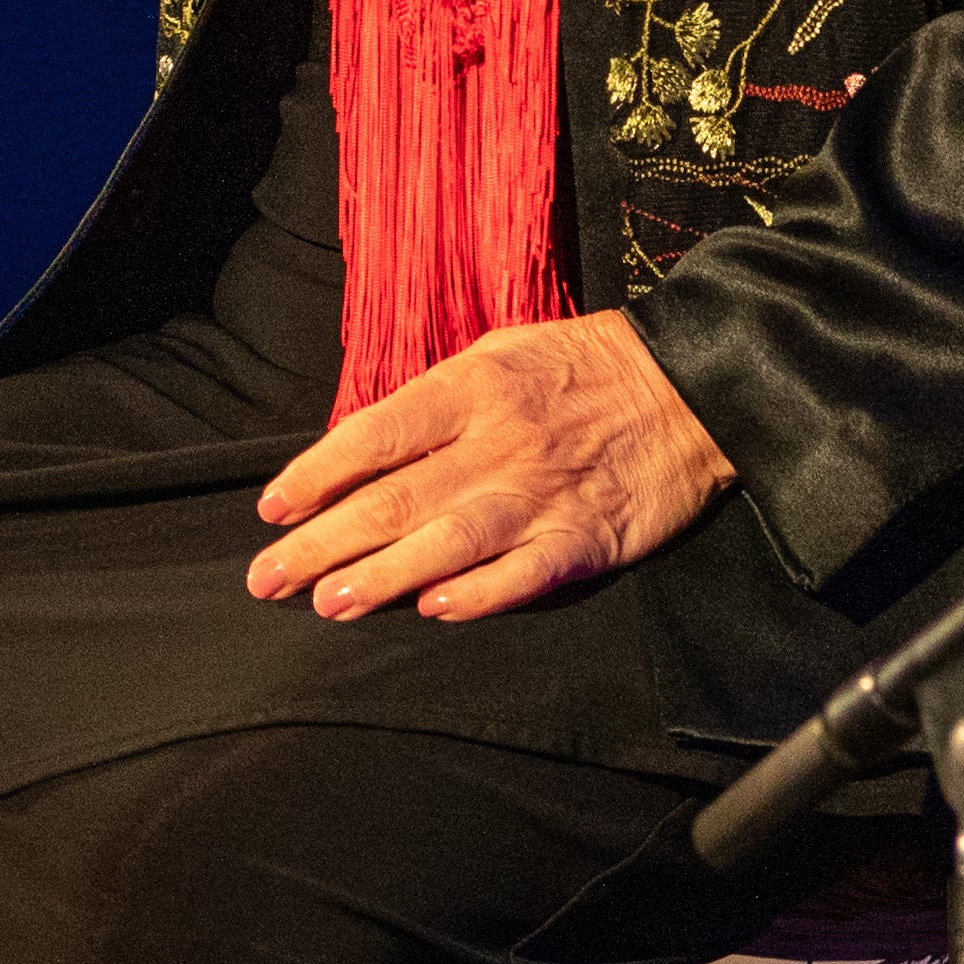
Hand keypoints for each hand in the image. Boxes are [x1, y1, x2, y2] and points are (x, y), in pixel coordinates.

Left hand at [246, 312, 736, 621]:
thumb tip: (367, 451)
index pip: (374, 435)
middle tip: (267, 579)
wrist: (695, 383)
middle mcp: (499, 443)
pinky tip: (437, 610)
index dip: (316, 474)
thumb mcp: (504, 353)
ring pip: (447, 542)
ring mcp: (543, 494)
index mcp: (473, 389)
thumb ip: (438, 402)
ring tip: (329, 604)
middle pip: (394, 499)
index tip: (273, 508)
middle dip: (321, 544)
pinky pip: (525, 573)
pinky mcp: (588, 537)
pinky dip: (480, 594)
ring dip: (382, 577)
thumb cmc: (589, 367)